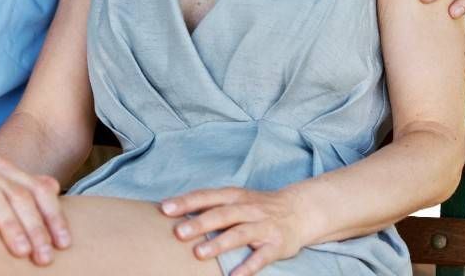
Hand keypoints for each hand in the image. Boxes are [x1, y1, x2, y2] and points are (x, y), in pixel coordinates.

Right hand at [0, 158, 69, 264]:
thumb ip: (19, 192)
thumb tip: (53, 187)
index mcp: (0, 171)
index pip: (35, 189)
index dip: (52, 215)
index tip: (64, 243)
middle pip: (16, 194)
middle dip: (34, 226)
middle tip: (44, 254)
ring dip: (8, 223)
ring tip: (21, 249)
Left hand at [160, 187, 310, 275]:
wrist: (299, 211)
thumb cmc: (257, 207)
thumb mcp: (236, 199)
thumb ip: (210, 205)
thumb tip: (173, 211)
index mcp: (235, 196)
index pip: (207, 196)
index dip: (187, 202)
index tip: (165, 209)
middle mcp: (248, 209)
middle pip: (221, 214)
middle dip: (200, 223)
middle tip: (178, 233)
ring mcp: (263, 226)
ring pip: (239, 234)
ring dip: (219, 243)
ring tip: (199, 253)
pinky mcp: (276, 245)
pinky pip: (261, 257)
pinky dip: (248, 267)